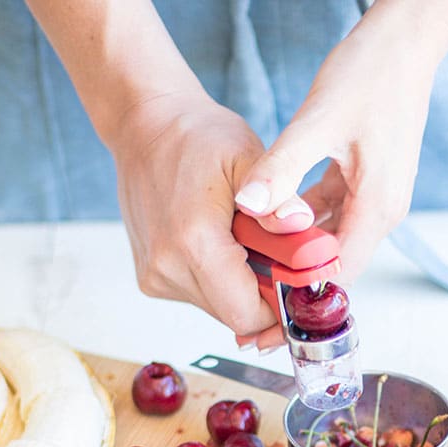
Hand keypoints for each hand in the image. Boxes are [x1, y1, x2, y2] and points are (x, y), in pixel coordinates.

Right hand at [110, 89, 314, 344]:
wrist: (144, 128)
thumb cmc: (196, 138)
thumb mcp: (247, 157)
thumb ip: (278, 198)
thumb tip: (303, 226)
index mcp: (193, 243)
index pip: (248, 314)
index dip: (280, 307)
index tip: (296, 281)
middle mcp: (168, 268)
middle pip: (235, 317)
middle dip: (263, 295)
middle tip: (273, 254)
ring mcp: (155, 277)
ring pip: (218, 309)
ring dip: (240, 286)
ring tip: (243, 241)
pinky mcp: (150, 279)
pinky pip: (200, 296)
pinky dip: (219, 279)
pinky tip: (219, 243)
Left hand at [234, 1, 447, 285]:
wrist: (404, 40)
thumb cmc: (370, 74)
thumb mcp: (317, 121)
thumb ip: (281, 168)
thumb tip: (248, 206)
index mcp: (376, 208)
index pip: (339, 274)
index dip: (301, 292)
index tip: (265, 302)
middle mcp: (381, 212)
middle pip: (334, 265)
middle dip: (294, 277)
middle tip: (250, 287)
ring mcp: (375, 199)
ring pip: (330, 240)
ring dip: (296, 249)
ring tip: (253, 255)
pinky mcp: (366, 183)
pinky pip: (331, 215)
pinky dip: (303, 220)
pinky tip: (271, 216)